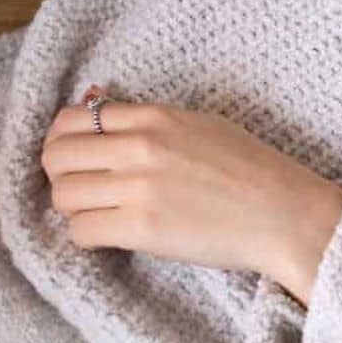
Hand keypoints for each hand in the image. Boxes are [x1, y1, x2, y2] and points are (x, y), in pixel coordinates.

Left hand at [41, 88, 341, 306]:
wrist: (284, 212)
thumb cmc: (251, 169)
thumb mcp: (201, 125)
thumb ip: (148, 120)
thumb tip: (96, 106)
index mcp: (156, 117)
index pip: (73, 120)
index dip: (63, 141)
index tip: (75, 158)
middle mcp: (141, 147)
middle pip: (57, 157)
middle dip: (61, 175)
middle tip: (83, 189)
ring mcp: (139, 188)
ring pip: (63, 196)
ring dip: (75, 208)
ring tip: (102, 213)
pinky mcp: (141, 228)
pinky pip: (80, 232)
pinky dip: (89, 236)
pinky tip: (113, 234)